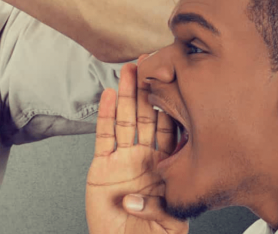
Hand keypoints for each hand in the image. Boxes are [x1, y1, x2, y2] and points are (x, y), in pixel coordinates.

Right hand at [86, 61, 186, 233]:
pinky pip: (105, 136)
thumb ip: (173, 193)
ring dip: (128, 93)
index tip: (175, 77)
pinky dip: (107, 115)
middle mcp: (146, 158)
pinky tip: (111, 95)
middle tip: (149, 61)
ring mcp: (123, 160)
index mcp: (168, 166)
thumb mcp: (175, 215)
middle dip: (149, 88)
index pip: (172, 128)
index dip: (172, 102)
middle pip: (148, 116)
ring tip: (129, 68)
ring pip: (126, 120)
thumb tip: (169, 170)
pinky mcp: (102, 166)